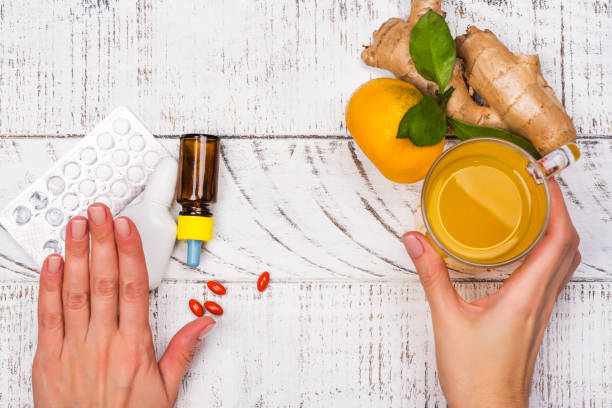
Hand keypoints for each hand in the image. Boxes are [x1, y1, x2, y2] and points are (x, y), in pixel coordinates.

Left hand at [32, 204, 214, 406]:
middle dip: (101, 242)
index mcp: (134, 346)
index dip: (129, 253)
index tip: (125, 228)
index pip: (134, 288)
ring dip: (75, 255)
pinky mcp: (47, 359)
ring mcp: (73, 348)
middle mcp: (103, 342)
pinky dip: (49, 287)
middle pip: (104, 282)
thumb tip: (204, 323)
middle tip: (99, 212)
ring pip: (75, 292)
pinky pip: (48, 317)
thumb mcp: (165, 389)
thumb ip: (183, 350)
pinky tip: (53, 262)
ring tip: (76, 225)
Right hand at [402, 179, 579, 407]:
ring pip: (565, 263)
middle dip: (560, 213)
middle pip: (569, 247)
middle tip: (539, 190)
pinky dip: (548, 254)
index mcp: (525, 297)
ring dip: (558, 232)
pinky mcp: (534, 319)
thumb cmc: (475, 375)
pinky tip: (524, 251)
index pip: (558, 241)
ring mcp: (541, 312)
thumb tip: (415, 241)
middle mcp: (540, 301)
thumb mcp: (447, 319)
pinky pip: (553, 278)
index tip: (545, 182)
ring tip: (534, 211)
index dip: (558, 207)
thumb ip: (432, 275)